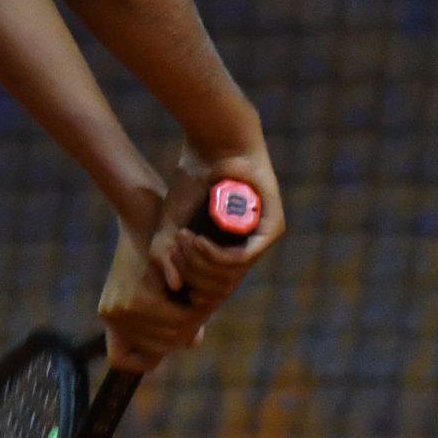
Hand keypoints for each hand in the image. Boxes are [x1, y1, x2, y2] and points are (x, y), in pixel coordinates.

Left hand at [96, 218, 202, 372]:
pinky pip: (174, 321)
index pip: (121, 358)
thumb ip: (175, 318)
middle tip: (195, 317)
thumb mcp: (161, 288)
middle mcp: (112, 315)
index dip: (143, 357)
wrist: (146, 220)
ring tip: (198, 308)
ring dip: (188, 325)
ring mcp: (123, 310)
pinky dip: (189, 313)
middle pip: (156, 348)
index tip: (160, 346)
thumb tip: (192, 344)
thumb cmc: (157, 254)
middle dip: (179, 335)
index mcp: (111, 315)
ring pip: (168, 337)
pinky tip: (195, 299)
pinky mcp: (139, 301)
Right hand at [151, 141, 284, 316]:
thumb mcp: (170, 226)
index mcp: (228, 253)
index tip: (170, 264)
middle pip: (220, 287)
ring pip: (230, 274)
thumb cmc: (192, 183)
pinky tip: (199, 242)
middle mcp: (247, 250)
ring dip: (200, 263)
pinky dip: (217, 256)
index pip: (214, 288)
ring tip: (184, 240)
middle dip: (192, 273)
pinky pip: (243, 258)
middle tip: (175, 248)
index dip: (190, 285)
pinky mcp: (272, 229)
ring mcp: (261, 240)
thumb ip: (166, 257)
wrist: (214, 148)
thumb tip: (174, 287)